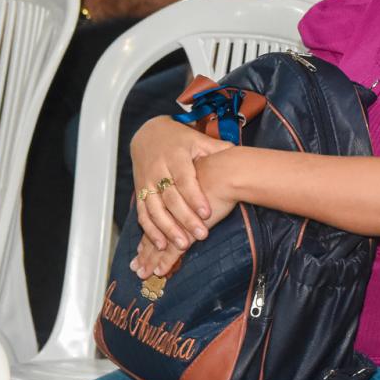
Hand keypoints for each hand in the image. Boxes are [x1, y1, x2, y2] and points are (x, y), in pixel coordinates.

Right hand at [130, 117, 232, 255]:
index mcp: (175, 157)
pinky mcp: (139, 192)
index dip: (194, 197)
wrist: (148, 135)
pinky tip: (161, 244)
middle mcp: (158, 170)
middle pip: (170, 198)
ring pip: (154, 209)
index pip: (185, 179)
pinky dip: (150, 230)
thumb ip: (217, 149)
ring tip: (183, 244)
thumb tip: (239, 153)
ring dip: (167, 228)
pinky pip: (142, 214)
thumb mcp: (198, 140)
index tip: (207, 213)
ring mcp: (146, 183)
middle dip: (185, 218)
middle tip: (201, 234)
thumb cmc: (180, 140)